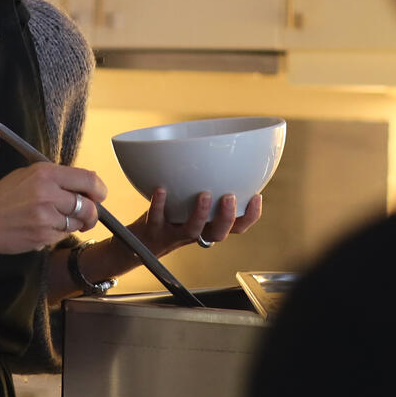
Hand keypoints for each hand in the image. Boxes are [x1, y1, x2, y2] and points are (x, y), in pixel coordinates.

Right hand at [0, 162, 104, 256]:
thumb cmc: (2, 198)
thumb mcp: (27, 175)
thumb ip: (56, 178)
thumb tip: (85, 185)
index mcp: (45, 173)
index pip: (88, 179)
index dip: (99, 189)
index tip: (99, 195)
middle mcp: (48, 193)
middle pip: (89, 205)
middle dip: (92, 212)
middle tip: (86, 214)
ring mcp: (45, 217)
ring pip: (78, 222)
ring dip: (74, 223)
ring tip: (55, 219)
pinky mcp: (43, 236)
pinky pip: (63, 235)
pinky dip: (58, 233)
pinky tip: (41, 228)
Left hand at [131, 189, 263, 257]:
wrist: (139, 240)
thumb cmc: (169, 217)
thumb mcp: (191, 203)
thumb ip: (207, 186)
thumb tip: (225, 156)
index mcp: (208, 225)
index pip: (237, 226)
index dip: (250, 216)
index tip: (256, 197)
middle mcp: (195, 232)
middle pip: (217, 233)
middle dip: (227, 217)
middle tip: (229, 198)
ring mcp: (174, 233)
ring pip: (191, 230)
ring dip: (199, 214)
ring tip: (203, 195)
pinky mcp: (153, 230)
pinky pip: (157, 219)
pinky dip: (159, 204)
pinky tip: (161, 190)